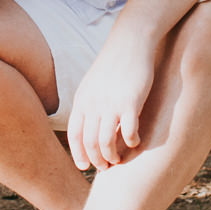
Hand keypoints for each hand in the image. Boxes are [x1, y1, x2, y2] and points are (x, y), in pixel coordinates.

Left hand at [66, 46, 157, 170]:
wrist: (130, 42)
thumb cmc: (113, 64)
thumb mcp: (92, 84)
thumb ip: (89, 104)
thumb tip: (89, 126)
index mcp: (82, 100)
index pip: (74, 135)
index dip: (78, 154)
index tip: (85, 166)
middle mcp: (93, 104)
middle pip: (89, 143)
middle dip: (97, 160)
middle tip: (105, 167)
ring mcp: (111, 104)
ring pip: (106, 142)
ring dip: (112, 156)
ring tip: (118, 160)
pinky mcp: (131, 102)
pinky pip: (129, 131)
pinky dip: (131, 142)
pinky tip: (135, 142)